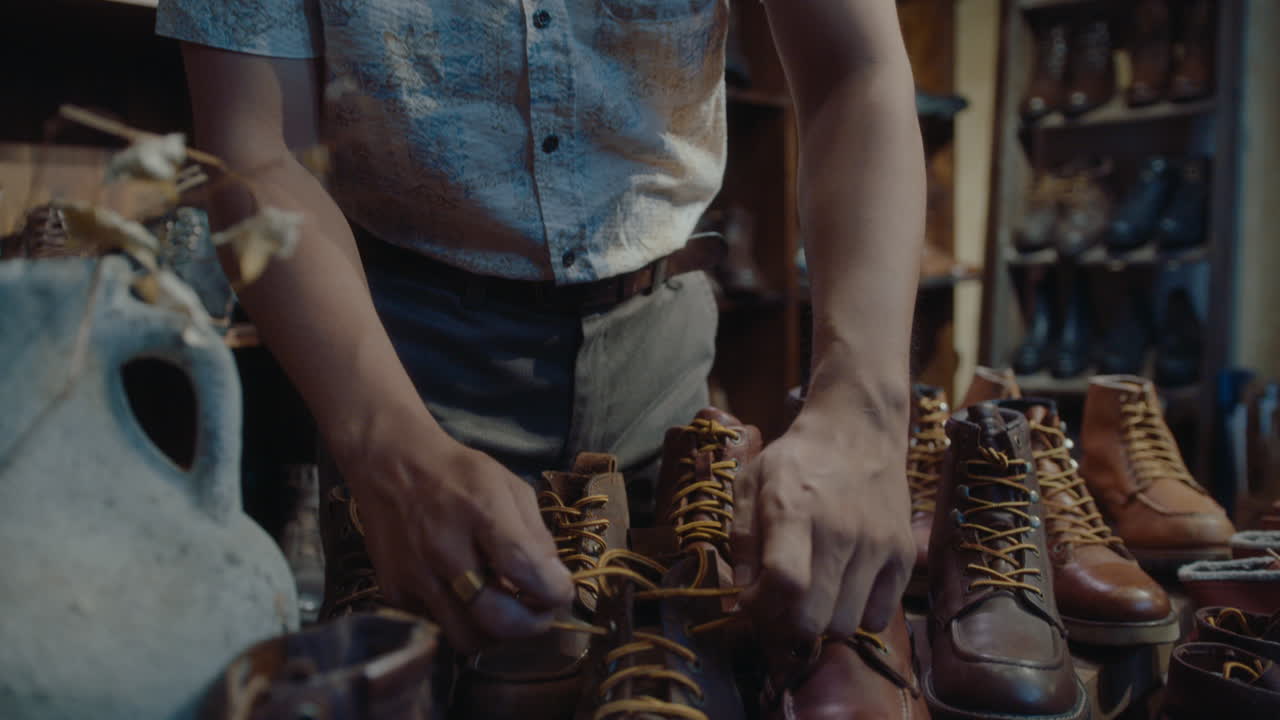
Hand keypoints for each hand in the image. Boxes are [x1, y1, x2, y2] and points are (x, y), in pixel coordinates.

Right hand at [331, 405, 573, 651]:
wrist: (389, 464)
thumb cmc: (457, 473)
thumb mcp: (508, 486)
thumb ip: (535, 534)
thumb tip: (555, 580)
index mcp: (480, 512)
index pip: (525, 569)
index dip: (554, 592)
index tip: (562, 593)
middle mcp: (444, 549)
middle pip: (498, 619)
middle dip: (531, 625)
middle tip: (540, 613)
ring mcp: (416, 574)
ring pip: (467, 637)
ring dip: (495, 633)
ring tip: (505, 609)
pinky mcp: (395, 590)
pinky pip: (439, 626)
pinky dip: (461, 620)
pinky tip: (468, 596)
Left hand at [731, 400, 912, 641]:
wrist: (859, 431)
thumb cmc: (798, 460)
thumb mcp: (752, 482)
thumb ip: (742, 538)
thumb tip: (742, 594)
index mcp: (793, 509)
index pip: (784, 581)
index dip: (761, 607)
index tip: (752, 600)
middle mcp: (839, 530)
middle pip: (812, 617)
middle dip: (786, 623)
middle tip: (780, 604)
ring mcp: (877, 545)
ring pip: (844, 625)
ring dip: (821, 622)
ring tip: (812, 596)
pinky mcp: (902, 555)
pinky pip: (879, 617)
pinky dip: (857, 616)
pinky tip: (843, 591)